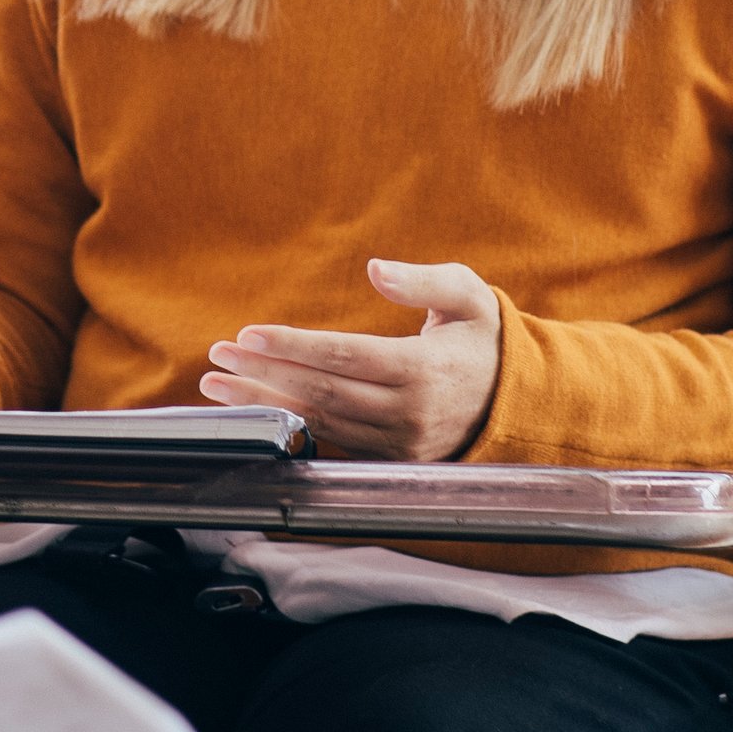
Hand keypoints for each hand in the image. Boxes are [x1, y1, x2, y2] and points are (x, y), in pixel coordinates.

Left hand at [197, 259, 503, 461]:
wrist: (517, 401)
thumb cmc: (483, 338)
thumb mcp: (468, 295)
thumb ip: (424, 281)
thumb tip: (376, 270)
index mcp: (424, 370)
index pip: (344, 357)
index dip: (292, 347)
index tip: (247, 335)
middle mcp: (409, 414)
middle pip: (321, 394)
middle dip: (262, 376)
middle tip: (215, 360)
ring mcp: (399, 444)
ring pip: (320, 424)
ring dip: (264, 405)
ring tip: (218, 388)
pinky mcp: (390, 461)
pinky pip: (332, 443)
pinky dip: (289, 427)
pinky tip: (254, 412)